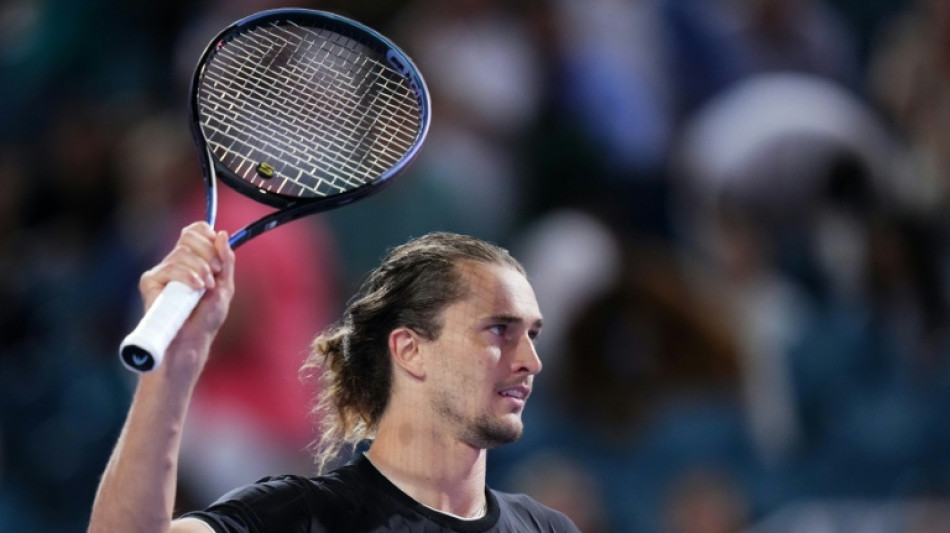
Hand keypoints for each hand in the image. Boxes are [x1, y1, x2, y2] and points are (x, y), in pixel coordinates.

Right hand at [138, 222, 235, 374]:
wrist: (191, 342)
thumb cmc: (206, 320)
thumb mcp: (224, 287)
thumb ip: (226, 261)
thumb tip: (222, 234)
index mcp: (193, 260)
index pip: (195, 231)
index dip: (207, 235)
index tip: (218, 251)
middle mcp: (175, 262)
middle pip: (189, 236)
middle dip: (208, 252)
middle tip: (216, 272)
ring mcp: (162, 271)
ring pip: (182, 252)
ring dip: (201, 268)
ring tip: (206, 288)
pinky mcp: (150, 281)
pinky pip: (170, 267)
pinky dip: (187, 276)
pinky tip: (195, 289)